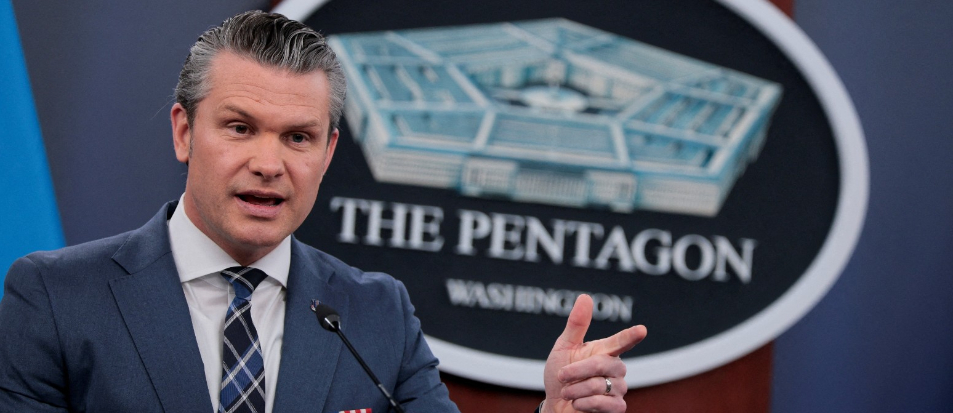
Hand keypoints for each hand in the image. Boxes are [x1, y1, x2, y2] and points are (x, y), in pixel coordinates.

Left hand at [542, 294, 646, 412]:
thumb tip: (585, 297)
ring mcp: (618, 389)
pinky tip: (578, 404)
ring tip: (568, 393)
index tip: (642, 330)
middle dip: (578, 370)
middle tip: (562, 376)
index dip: (630, 336)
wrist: (556, 406)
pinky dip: (585, 404)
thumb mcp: (564, 348)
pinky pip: (606, 404)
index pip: (620, 342)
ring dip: (577, 389)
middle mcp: (615, 369)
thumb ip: (577, 325)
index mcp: (604, 351)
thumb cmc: (560, 376)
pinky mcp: (617, 408)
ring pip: (601, 385)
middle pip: (603, 364)